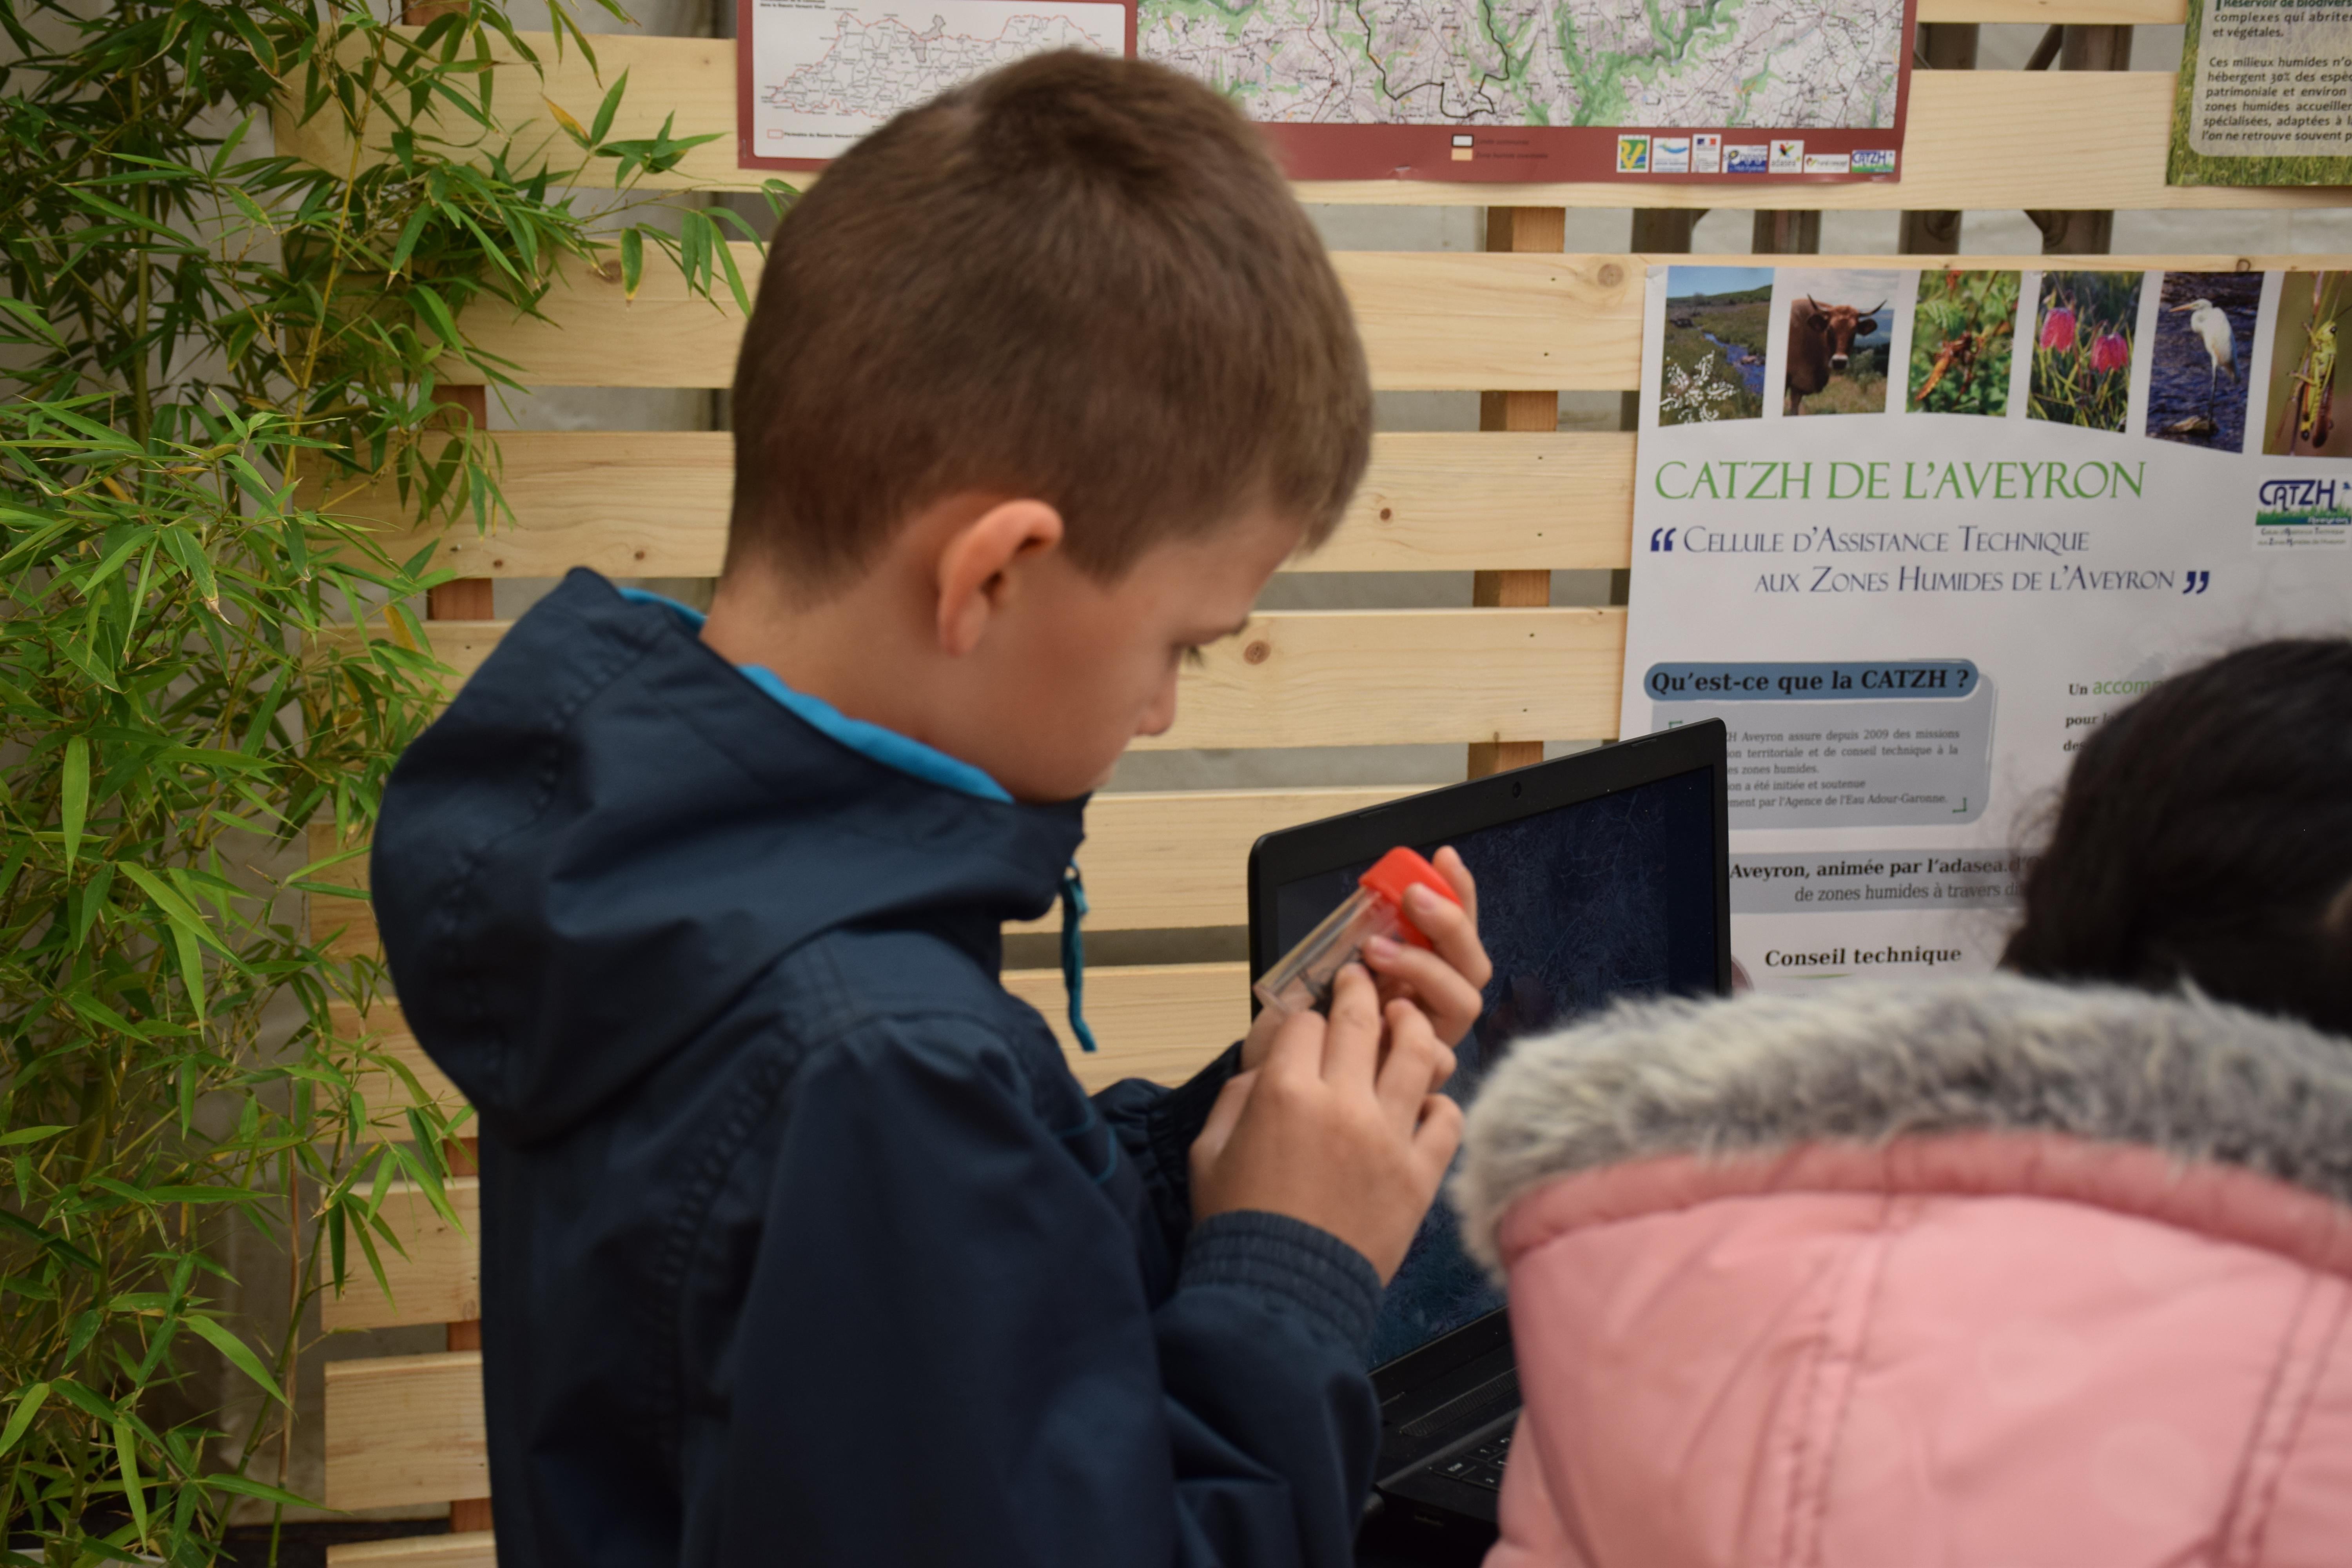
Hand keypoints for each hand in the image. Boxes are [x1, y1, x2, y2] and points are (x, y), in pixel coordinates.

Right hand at [1191, 966, 1462, 1282]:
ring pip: (1417, 1053)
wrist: (1279, 1294)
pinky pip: (1447, 1118)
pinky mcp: (1418, 1175)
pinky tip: (1426, 1099)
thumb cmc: (1240, 1226)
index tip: (1309, 1020)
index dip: (1305, 1016)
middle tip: (1363, 982)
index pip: (1305, 1023)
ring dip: (1411, 1026)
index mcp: (1283, 1094)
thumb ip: (1235, 1099)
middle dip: (1360, 991)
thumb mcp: (1209, 1153)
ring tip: (1406, 1018)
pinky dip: (1441, 1101)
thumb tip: (1264, 1072)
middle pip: (1362, 1019)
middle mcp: (1341, 1105)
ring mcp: (1387, 1138)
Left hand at [1239, 846, 1491, 1070]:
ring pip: (1463, 1003)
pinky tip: (1380, 1019)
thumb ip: (1356, 939)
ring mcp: (1427, 1042)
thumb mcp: (1324, 966)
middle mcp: (1431, 1007)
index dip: (1458, 893)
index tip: (1443, 857)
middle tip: (1412, 898)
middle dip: (1450, 925)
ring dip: (1426, 967)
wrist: (1271, 1071)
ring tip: (1375, 951)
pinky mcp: (1415, 1082)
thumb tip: (1377, 892)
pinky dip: (1414, 1034)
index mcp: (1418, 975)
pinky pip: (1438, 1057)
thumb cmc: (1301, 1019)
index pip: (1455, 930)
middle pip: (1472, 966)